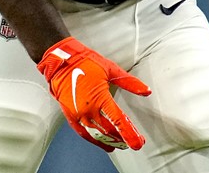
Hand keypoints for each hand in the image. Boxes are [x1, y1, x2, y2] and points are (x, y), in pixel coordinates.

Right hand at [36, 37, 151, 151]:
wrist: (62, 63)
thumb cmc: (86, 63)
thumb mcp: (111, 69)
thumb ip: (130, 83)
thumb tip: (146, 91)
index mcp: (100, 98)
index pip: (118, 120)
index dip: (129, 133)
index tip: (138, 143)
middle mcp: (89, 109)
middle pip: (109, 131)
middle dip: (122, 139)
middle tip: (134, 142)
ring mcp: (78, 114)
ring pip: (97, 135)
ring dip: (110, 142)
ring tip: (121, 145)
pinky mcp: (71, 116)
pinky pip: (84, 133)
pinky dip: (94, 140)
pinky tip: (103, 143)